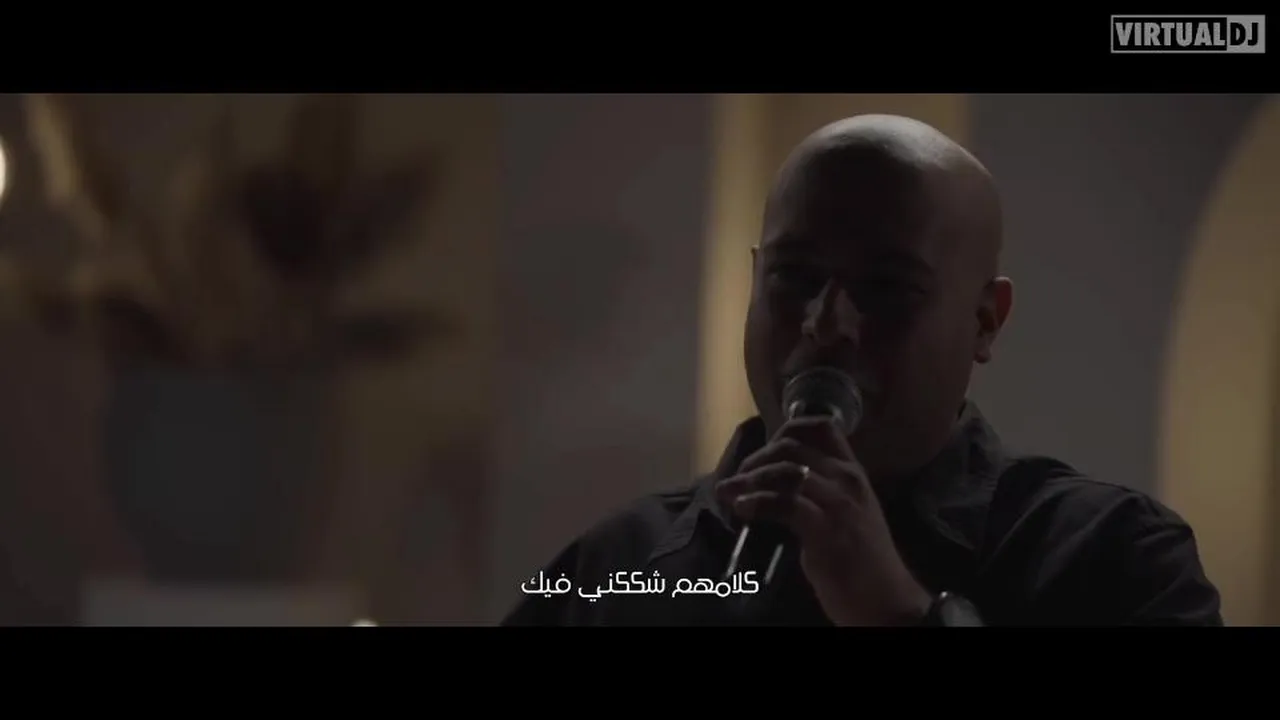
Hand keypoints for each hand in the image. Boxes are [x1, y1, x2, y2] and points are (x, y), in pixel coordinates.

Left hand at [715, 416, 931, 625]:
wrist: (887, 600)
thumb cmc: (864, 561)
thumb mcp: (847, 514)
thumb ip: (819, 493)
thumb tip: (775, 485)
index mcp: (852, 472)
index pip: (822, 427)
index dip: (786, 430)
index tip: (764, 449)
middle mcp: (846, 480)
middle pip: (791, 447)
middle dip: (756, 459)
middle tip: (737, 479)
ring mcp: (838, 503)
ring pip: (784, 472)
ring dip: (748, 480)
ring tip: (728, 493)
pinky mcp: (827, 529)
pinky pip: (784, 504)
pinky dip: (757, 502)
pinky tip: (742, 509)